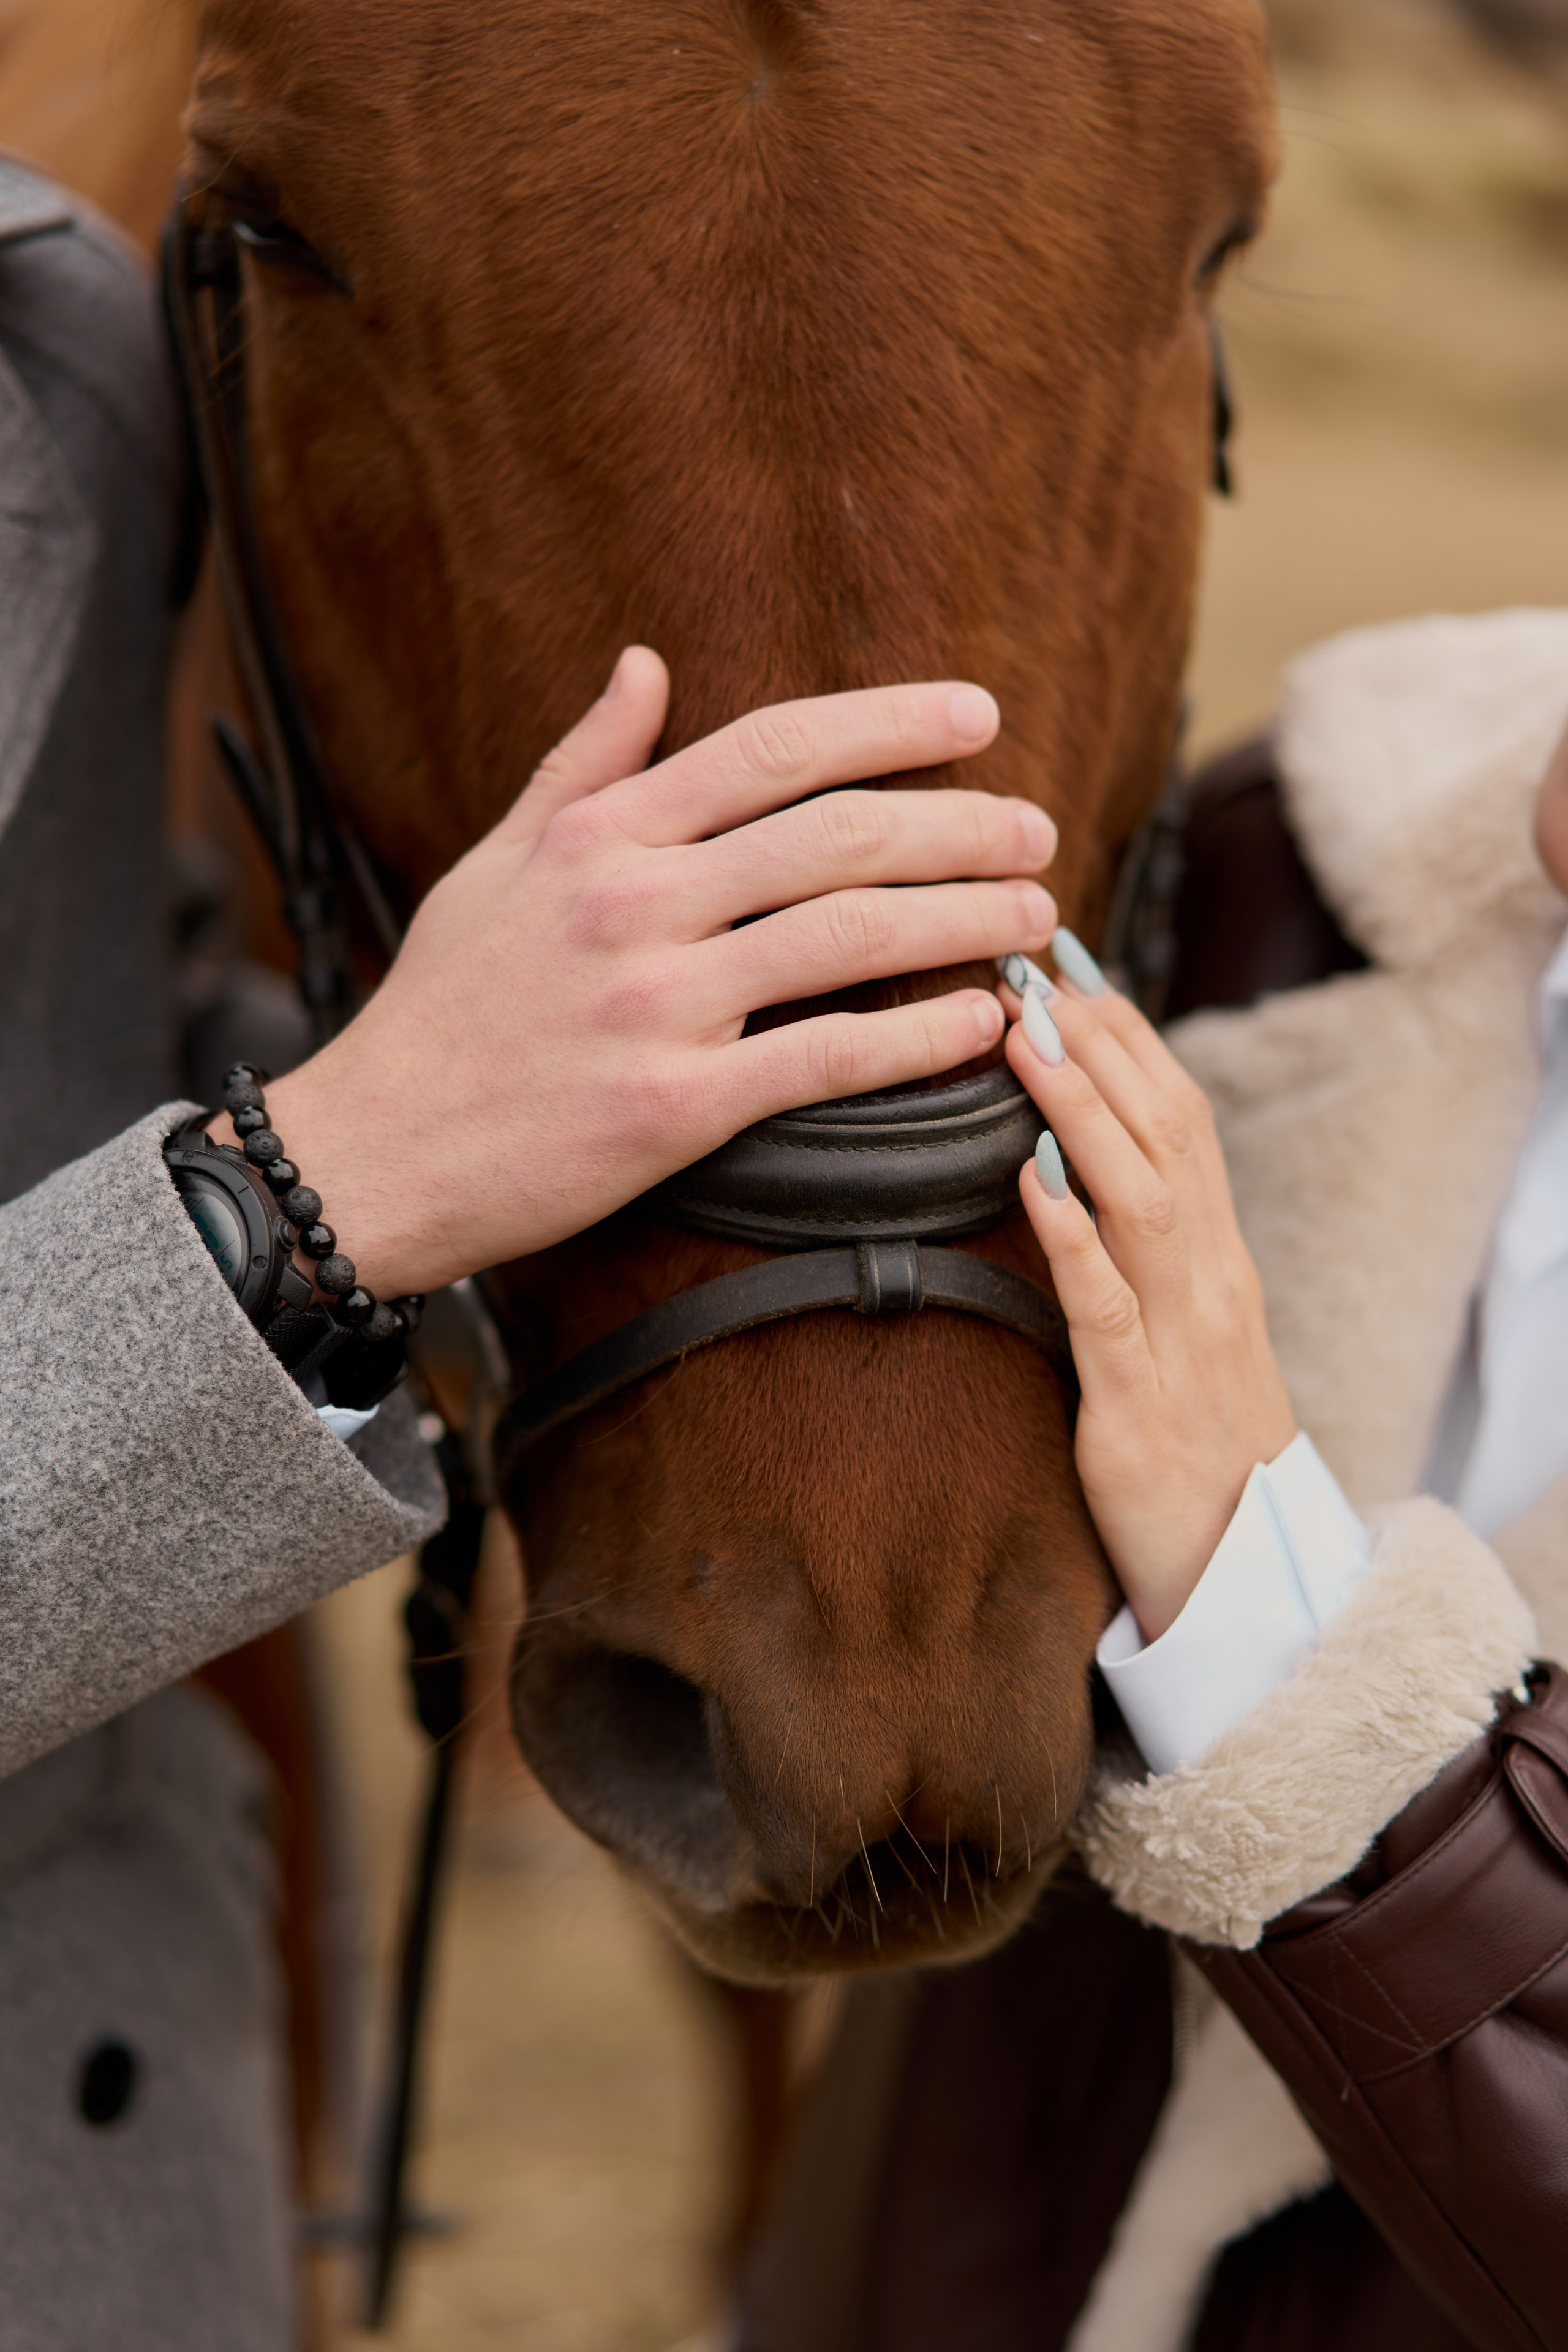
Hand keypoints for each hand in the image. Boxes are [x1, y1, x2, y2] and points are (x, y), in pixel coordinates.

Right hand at [240, 650, 1056, 1296]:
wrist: (374, 1150)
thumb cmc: (441, 1009)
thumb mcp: (494, 863)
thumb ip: (582, 763)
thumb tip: (644, 662)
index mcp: (600, 835)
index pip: (772, 749)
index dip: (888, 721)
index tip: (976, 712)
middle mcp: (634, 903)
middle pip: (835, 834)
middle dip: (957, 822)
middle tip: (1036, 829)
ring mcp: (656, 1006)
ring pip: (847, 936)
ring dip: (960, 919)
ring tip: (1033, 915)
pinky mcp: (672, 1109)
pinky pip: (824, 1060)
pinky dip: (916, 1039)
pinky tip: (980, 1022)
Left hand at [1002, 957, 1295, 1641]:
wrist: (1244, 1572)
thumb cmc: (1194, 1443)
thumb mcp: (1177, 1329)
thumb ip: (1139, 1248)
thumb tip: (1072, 1161)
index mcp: (1217, 1257)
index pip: (1182, 1118)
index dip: (1130, 1036)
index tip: (1072, 965)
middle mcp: (1211, 1280)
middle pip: (1168, 1135)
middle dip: (1102, 1046)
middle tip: (1035, 971)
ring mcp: (1181, 1340)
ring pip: (1144, 1200)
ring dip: (1082, 1113)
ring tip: (1023, 1042)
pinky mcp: (1137, 1408)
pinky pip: (1105, 1309)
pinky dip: (1072, 1238)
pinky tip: (1031, 1182)